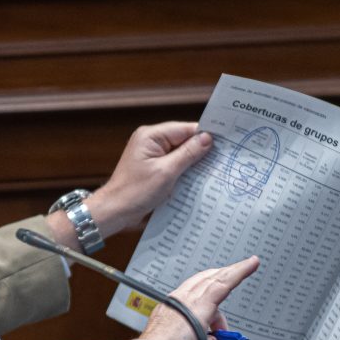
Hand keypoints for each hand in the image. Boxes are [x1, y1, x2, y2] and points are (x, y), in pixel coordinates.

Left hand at [90, 121, 212, 235]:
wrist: (115, 210)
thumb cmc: (135, 192)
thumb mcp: (166, 172)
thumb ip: (188, 154)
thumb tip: (207, 139)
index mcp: (151, 136)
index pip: (185, 129)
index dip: (204, 136)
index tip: (224, 144)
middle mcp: (150, 141)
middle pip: (183, 140)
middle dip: (200, 150)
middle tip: (220, 160)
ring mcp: (151, 154)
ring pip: (180, 153)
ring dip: (192, 163)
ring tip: (211, 171)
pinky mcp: (152, 167)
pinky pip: (173, 164)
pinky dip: (183, 171)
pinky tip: (195, 179)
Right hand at [104, 255, 259, 339]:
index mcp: (171, 311)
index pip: (193, 297)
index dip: (208, 294)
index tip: (216, 293)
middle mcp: (179, 301)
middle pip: (205, 284)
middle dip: (223, 281)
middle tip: (238, 276)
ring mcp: (189, 300)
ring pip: (216, 280)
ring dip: (234, 272)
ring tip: (250, 264)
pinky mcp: (202, 303)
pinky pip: (225, 283)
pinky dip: (239, 272)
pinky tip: (251, 264)